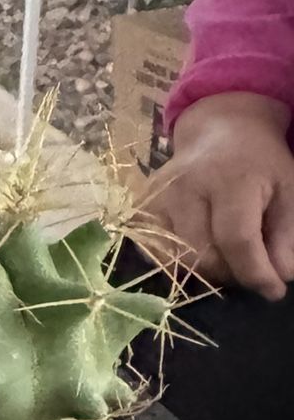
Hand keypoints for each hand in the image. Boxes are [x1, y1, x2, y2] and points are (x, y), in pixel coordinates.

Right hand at [147, 92, 293, 300]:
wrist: (219, 128)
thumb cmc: (259, 160)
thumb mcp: (288, 187)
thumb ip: (286, 233)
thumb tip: (280, 276)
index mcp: (229, 178)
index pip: (236, 239)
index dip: (255, 272)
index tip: (273, 291)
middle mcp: (186, 187)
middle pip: (203, 255)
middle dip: (231, 273)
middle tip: (250, 267)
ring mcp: (158, 198)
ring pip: (177, 259)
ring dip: (206, 271)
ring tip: (227, 258)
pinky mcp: (142, 207)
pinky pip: (155, 252)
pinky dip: (177, 261)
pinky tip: (198, 249)